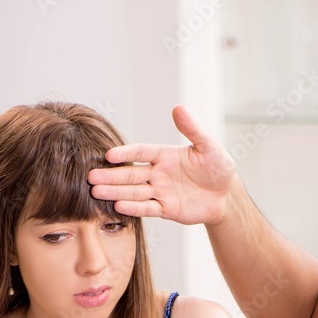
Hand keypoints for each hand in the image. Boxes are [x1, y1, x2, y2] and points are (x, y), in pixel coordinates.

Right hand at [87, 105, 235, 224]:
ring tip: (96, 191)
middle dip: (111, 176)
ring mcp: (161, 192)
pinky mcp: (166, 209)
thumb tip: (178, 108)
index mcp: (164, 155)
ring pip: (134, 192)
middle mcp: (158, 173)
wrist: (226, 195)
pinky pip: (148, 208)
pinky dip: (134, 208)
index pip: (141, 152)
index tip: (110, 155)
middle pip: (131, 174)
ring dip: (116, 192)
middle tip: (91, 176)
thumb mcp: (208, 146)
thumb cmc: (218, 167)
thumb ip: (192, 129)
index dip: (126, 153)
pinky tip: (119, 206)